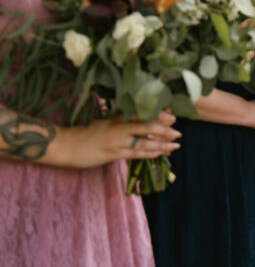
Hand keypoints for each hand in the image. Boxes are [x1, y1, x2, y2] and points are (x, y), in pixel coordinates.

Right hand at [60, 110, 179, 168]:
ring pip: (144, 141)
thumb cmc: (85, 134)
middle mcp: (118, 127)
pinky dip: (150, 153)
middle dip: (165, 128)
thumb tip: (139, 118)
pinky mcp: (112, 154)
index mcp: (116, 117)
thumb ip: (120, 119)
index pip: (142, 113)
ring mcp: (116, 141)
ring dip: (162, 144)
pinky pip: (135, 153)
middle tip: (178, 131)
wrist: (65, 145)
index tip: (172, 115)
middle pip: (147, 125)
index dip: (159, 114)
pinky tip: (160, 153)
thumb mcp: (104, 122)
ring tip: (175, 145)